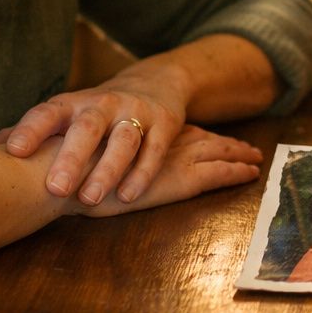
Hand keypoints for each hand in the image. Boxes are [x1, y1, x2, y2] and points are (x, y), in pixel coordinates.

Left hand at [0, 61, 188, 205]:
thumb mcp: (66, 114)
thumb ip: (29, 131)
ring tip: (91, 198)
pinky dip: (142, 173)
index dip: (30, 130)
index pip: (48, 112)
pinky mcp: (164, 124)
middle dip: (71, 157)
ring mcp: (136, 112)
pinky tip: (127, 197)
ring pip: (123, 139)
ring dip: (107, 169)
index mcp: (74, 103)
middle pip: (87, 128)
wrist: (156, 82)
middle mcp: (104, 104)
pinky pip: (154, 149)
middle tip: (55, 188)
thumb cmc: (98, 110)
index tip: (12, 151)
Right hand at [75, 125, 262, 217]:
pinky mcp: (180, 180)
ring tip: (256, 158)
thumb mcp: (74, 156)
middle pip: (202, 138)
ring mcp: (174, 159)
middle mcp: (161, 140)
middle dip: (225, 142)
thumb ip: (86, 156)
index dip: (197, 134)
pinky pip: (217, 174)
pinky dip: (235, 172)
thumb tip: (67, 159)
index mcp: (141, 133)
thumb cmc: (55, 168)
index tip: (211, 136)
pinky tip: (250, 173)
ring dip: (238, 154)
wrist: (57, 172)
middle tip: (247, 147)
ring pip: (217, 152)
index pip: (177, 133)